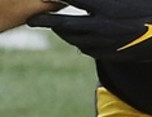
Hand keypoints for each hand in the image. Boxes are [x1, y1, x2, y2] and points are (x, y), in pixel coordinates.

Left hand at [29, 0, 151, 61]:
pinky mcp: (105, 53)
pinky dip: (77, 40)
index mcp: (107, 7)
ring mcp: (102, 42)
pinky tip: (75, 35)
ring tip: (55, 25)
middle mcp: (101, 25)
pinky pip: (84, 47)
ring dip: (61, 31)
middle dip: (45, 21)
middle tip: (32, 19)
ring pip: (71, 38)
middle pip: (64, 24)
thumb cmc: (143, 8)